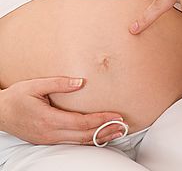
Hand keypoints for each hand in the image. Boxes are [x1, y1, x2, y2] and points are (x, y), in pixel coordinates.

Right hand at [0, 77, 124, 144]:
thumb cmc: (16, 97)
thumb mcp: (35, 85)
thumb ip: (59, 83)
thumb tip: (80, 82)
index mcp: (49, 119)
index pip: (81, 122)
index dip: (100, 120)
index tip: (116, 116)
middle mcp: (50, 133)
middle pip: (83, 136)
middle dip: (105, 131)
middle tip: (123, 126)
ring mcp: (49, 139)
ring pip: (79, 142)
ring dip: (98, 137)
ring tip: (116, 131)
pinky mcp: (47, 140)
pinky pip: (71, 142)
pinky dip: (87, 139)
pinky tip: (97, 135)